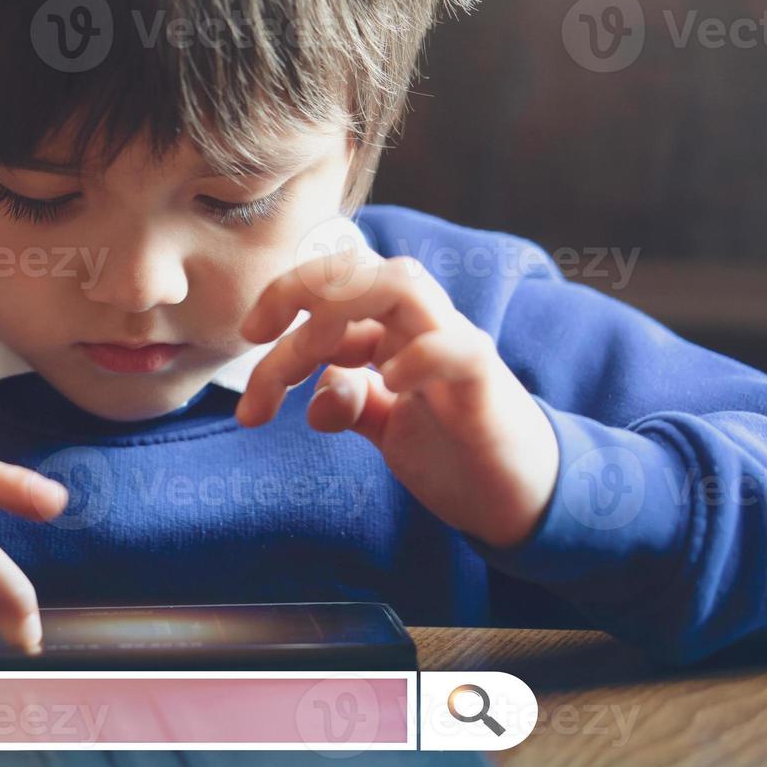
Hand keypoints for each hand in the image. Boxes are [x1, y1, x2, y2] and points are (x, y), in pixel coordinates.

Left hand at [234, 245, 559, 547]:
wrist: (519, 497)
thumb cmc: (452, 451)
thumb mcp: (383, 426)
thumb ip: (347, 402)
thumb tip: (317, 398)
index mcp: (393, 329)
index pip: (334, 281)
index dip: (286, 293)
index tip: (248, 335)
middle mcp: (422, 325)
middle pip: (357, 269)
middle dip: (296, 294)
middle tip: (255, 344)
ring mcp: (455, 347)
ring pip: (402, 285)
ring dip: (341, 316)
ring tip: (311, 361)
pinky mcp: (485, 384)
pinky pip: (455, 349)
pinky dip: (416, 358)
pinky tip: (386, 386)